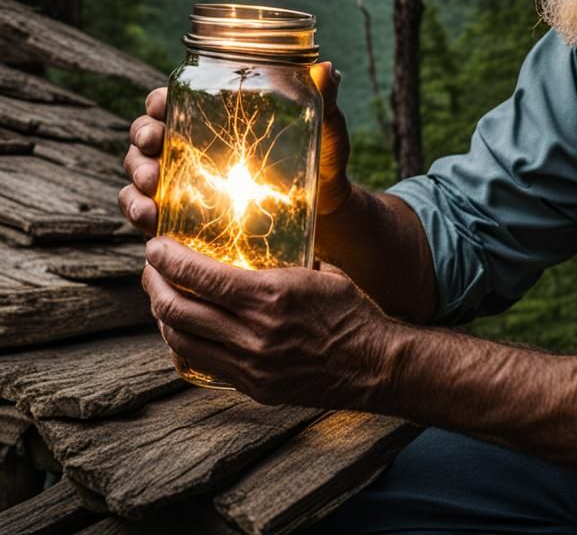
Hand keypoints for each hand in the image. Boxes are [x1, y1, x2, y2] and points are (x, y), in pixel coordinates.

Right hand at [118, 62, 353, 236]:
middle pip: (146, 135)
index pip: (172, 99)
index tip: (161, 106)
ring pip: (139, 174)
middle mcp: (194, 145)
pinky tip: (151, 222)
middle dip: (141, 142)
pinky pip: (149, 212)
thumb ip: (325, 100)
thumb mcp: (327, 130)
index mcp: (217, 116)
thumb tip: (329, 69)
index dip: (157, 100)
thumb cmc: (324, 161)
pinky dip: (142, 215)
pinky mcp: (187, 215)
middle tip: (154, 151)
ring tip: (149, 195)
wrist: (327, 212)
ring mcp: (187, 180)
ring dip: (135, 182)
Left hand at [143, 235, 392, 407]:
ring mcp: (251, 365)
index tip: (154, 246)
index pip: (202, 275)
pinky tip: (182, 330)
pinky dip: (184, 344)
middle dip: (155, 286)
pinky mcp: (253, 387)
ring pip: (182, 341)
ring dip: (163, 316)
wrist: (374, 365)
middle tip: (151, 269)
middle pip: (180, 310)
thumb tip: (262, 240)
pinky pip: (202, 364)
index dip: (169, 260)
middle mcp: (255, 332)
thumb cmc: (352, 310)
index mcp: (272, 295)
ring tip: (160, 297)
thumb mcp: (321, 272)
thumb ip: (285, 261)